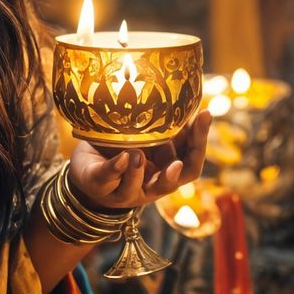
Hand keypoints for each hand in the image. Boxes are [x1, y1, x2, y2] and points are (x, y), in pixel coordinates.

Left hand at [66, 107, 211, 211]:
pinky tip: (123, 157)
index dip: (201, 140)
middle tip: (192, 128)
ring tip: (138, 154)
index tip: (205, 114)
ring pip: (139, 188)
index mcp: (164, 174)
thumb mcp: (145, 140)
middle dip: (185, 157)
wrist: (87, 169)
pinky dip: (117, 168)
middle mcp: (151, 187)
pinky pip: (109, 179)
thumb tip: (186, 101)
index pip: (191, 162)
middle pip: (176, 179)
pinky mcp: (101, 186)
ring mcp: (127, 191)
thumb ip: (164, 130)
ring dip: (139, 170)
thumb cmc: (121, 151)